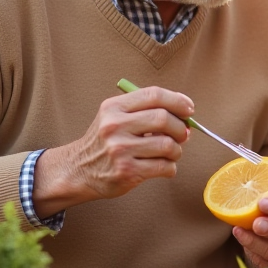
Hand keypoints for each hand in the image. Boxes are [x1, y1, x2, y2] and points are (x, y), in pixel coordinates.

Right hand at [32, 85, 193, 214]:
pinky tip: (164, 167)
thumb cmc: (104, 142)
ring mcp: (120, 150)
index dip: (177, 100)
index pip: (154, 95)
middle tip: (183, 134)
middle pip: (163, 119)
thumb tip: (185, 115)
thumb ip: (144, 111)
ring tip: (171, 153)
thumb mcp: (114, 116)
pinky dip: (171, 167)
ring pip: (167, 145)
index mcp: (114, 107)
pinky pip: (164, 167)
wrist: (78, 169)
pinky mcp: (127, 172)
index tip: (189, 109)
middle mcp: (115, 126)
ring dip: (177, 150)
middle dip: (180, 127)